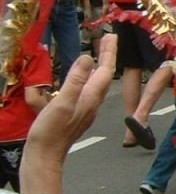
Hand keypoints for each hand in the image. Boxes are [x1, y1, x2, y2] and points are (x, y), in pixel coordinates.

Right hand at [20, 36, 116, 193]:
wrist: (44, 157)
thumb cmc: (51, 132)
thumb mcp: (62, 103)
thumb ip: (75, 80)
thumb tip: (88, 58)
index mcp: (91, 97)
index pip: (105, 70)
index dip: (109, 52)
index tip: (112, 36)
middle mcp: (92, 102)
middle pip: (103, 74)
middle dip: (106, 56)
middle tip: (108, 39)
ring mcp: (84, 108)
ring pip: (95, 82)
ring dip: (97, 66)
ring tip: (97, 53)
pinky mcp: (76, 114)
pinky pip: (85, 90)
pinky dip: (86, 78)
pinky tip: (81, 78)